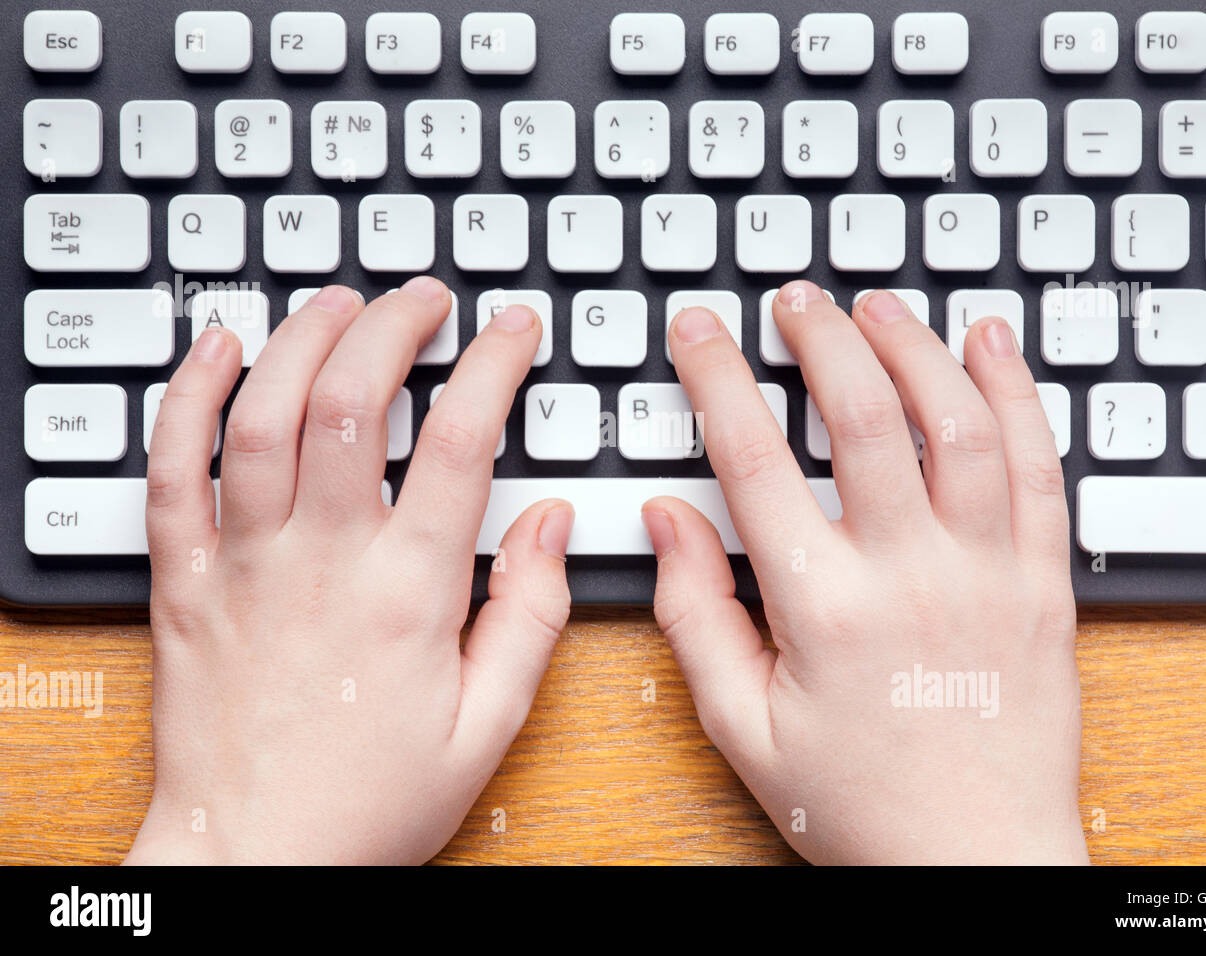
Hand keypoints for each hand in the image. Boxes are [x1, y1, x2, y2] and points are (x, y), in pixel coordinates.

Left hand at [126, 279, 572, 864]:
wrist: (256, 856)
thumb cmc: (370, 800)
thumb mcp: (488, 727)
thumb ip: (530, 618)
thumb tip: (552, 524)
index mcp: (408, 594)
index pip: (460, 442)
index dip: (493, 365)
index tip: (510, 329)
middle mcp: (323, 561)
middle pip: (354, 401)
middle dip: (394, 325)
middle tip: (425, 299)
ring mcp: (244, 563)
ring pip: (263, 415)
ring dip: (303, 339)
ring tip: (340, 302)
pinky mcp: (185, 580)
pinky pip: (171, 469)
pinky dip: (190, 396)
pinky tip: (221, 350)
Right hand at [643, 283, 1086, 864]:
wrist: (975, 859)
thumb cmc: (858, 803)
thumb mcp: (742, 727)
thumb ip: (694, 616)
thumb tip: (666, 521)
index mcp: (823, 609)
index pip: (755, 459)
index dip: (719, 378)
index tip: (702, 331)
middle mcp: (910, 575)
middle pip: (865, 416)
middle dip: (822, 336)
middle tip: (795, 301)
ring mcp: (988, 573)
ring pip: (959, 423)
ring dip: (916, 347)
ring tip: (878, 307)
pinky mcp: (1043, 584)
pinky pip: (1040, 468)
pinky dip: (1016, 394)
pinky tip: (989, 346)